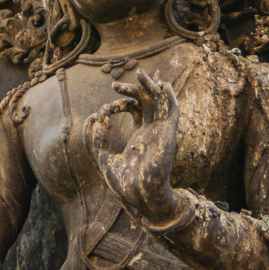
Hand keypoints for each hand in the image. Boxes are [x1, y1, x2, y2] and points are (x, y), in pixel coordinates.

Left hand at [86, 71, 184, 228]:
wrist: (139, 196)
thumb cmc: (124, 184)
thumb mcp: (104, 158)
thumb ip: (98, 139)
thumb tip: (95, 117)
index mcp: (141, 136)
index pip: (136, 110)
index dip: (121, 103)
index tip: (105, 110)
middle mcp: (153, 131)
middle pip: (149, 101)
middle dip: (134, 90)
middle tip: (115, 86)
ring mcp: (161, 132)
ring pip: (161, 102)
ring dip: (151, 87)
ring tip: (141, 74)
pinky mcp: (168, 134)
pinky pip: (173, 112)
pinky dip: (170, 97)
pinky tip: (163, 86)